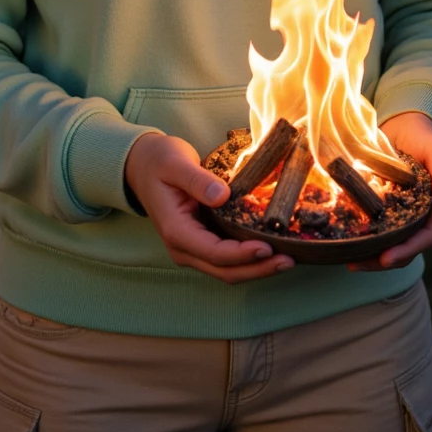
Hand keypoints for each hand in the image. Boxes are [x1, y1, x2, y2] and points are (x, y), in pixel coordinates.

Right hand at [123, 132, 294, 283]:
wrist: (142, 165)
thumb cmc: (159, 161)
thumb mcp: (175, 162)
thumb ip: (197, 180)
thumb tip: (222, 196)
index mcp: (175, 230)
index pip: (213, 252)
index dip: (241, 254)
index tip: (267, 247)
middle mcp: (183, 247)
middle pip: (224, 270)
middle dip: (257, 269)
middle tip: (289, 260)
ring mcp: (192, 248)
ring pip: (227, 270)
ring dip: (256, 268)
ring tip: (287, 259)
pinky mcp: (201, 242)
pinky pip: (227, 259)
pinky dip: (249, 259)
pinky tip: (271, 249)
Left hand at [347, 111, 431, 272]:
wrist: (404, 125)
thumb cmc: (424, 137)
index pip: (428, 236)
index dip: (409, 250)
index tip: (387, 258)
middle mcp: (422, 218)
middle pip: (406, 248)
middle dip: (385, 260)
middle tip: (357, 264)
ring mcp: (402, 216)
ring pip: (390, 244)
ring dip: (371, 256)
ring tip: (348, 260)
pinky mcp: (384, 210)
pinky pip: (376, 229)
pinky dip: (363, 239)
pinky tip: (344, 242)